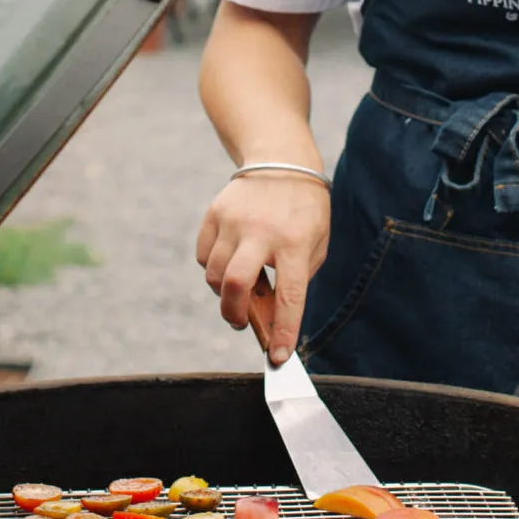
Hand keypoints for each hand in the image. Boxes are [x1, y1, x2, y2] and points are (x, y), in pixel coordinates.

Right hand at [196, 174, 329, 365]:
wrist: (282, 161)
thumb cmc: (304, 212)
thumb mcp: (315, 243)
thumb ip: (296, 278)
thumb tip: (267, 314)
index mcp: (295, 241)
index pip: (289, 295)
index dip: (283, 330)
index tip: (278, 357)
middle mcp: (261, 231)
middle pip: (235, 283)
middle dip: (234, 314)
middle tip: (242, 323)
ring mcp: (233, 220)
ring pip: (214, 274)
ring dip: (224, 292)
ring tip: (240, 286)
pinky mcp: (214, 213)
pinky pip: (203, 255)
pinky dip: (212, 267)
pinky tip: (229, 260)